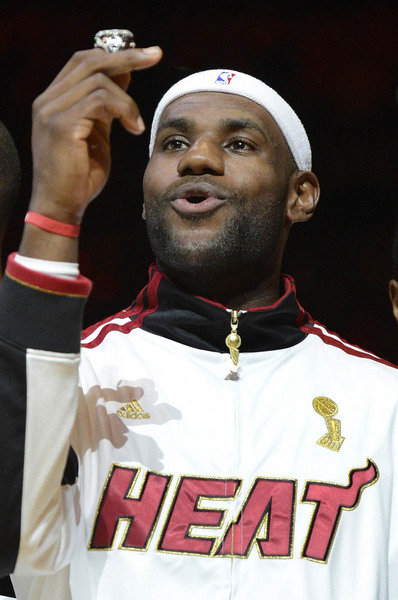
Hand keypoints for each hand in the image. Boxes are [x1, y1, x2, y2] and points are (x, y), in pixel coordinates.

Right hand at [29, 46, 161, 223]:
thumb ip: (107, 105)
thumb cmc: (80, 176)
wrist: (61, 206)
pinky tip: (133, 129)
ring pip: (98, 80)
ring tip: (136, 125)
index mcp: (54, 100)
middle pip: (89, 60)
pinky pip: (99, 100)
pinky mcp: (61, 125)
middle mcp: (48, 100)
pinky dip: (124, 110)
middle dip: (127, 56)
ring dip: (128, 100)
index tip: (146, 54)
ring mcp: (51, 111)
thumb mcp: (97, 132)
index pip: (83, 61)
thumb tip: (126, 75)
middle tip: (155, 55)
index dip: (115, 54)